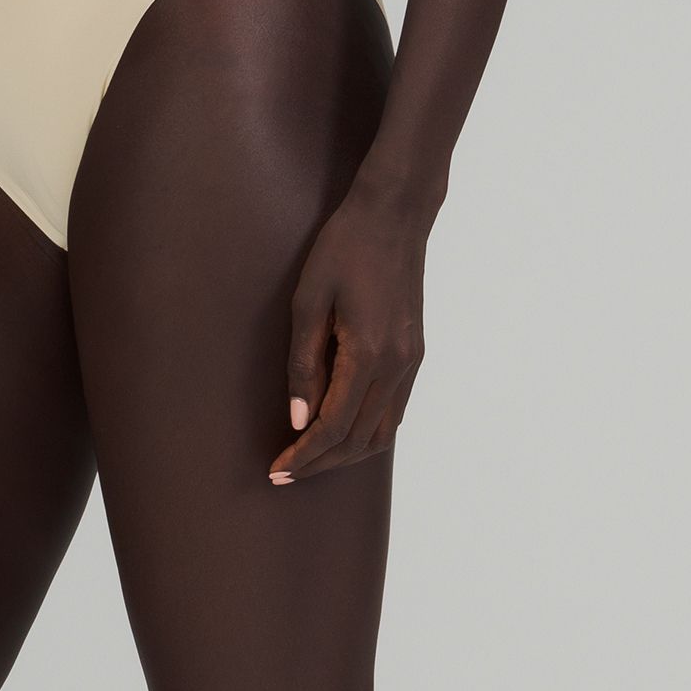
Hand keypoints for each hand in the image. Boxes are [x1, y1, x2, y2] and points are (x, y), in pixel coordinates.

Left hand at [272, 183, 429, 482]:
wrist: (395, 214)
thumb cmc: (344, 248)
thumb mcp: (308, 302)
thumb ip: (303, 365)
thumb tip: (299, 420)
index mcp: (369, 354)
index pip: (334, 427)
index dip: (303, 455)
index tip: (276, 470)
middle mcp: (397, 366)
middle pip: (359, 440)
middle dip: (320, 464)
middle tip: (284, 475)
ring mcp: (411, 363)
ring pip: (382, 434)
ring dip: (345, 455)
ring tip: (309, 461)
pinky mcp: (414, 356)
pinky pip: (393, 413)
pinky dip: (365, 434)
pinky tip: (339, 435)